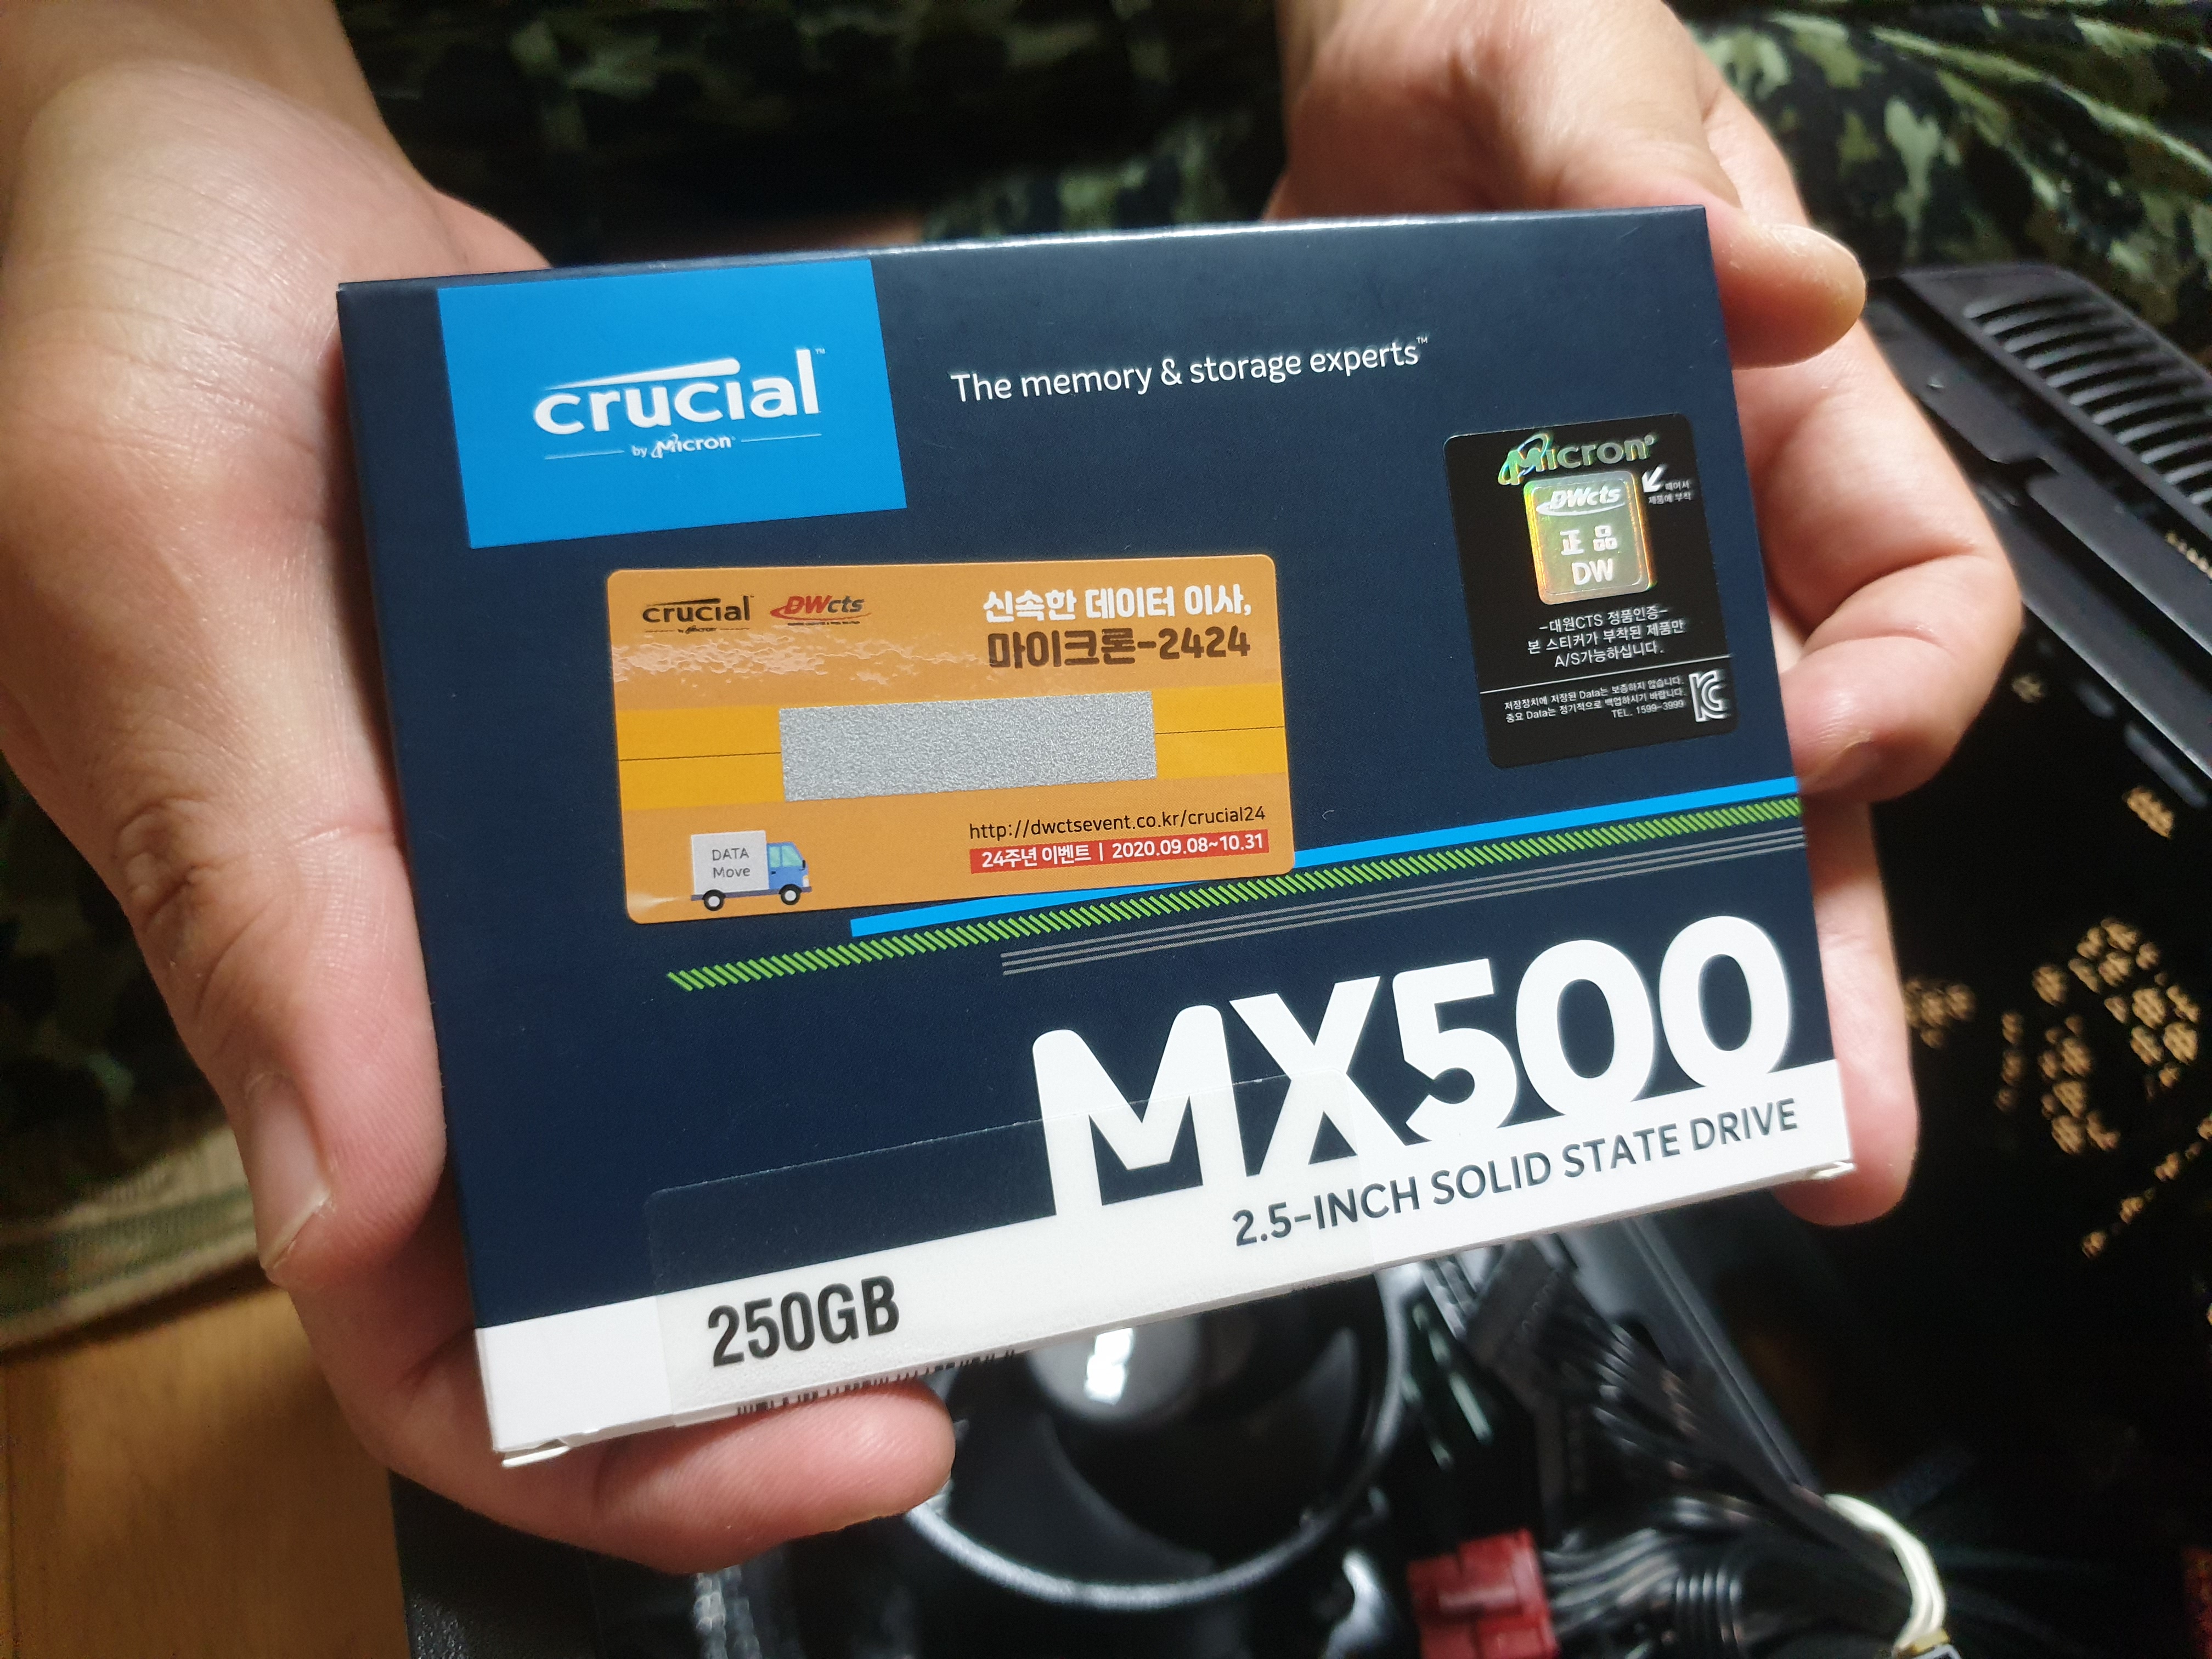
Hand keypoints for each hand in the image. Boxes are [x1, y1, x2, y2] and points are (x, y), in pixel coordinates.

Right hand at [0, 53, 948, 1568]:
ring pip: (734, 1046)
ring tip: (1076, 1074)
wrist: (216, 160)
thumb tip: (361, 1189)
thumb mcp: (146, 573)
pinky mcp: (640, 719)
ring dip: (895, 1097)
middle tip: (1041, 1253)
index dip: (635, 1452)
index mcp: (310, 994)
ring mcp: (558, 846)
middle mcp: (451, 959)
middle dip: (834, 1292)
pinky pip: (774, 837)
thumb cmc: (114, 336)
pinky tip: (1022, 848)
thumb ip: (252, 874)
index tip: (868, 1429)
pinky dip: (890, 870)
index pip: (441, 1338)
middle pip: (641, 1226)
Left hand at [1271, 0, 2018, 1220]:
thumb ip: (1649, 159)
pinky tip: (1441, 989)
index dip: (1907, 692)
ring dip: (1669, 978)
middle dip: (1819, 948)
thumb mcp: (1579, 69)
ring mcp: (1558, 608)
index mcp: (1782, 423)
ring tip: (1672, 1138)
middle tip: (1838, 1140)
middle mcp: (1695, 547)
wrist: (1352, 89)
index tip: (1826, 746)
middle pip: (1801, 779)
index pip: (1923, 590)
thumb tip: (1787, 286)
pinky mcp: (1435, 631)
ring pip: (1643, 820)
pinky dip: (1469, 878)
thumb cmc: (1504, 46)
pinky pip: (1470, 775)